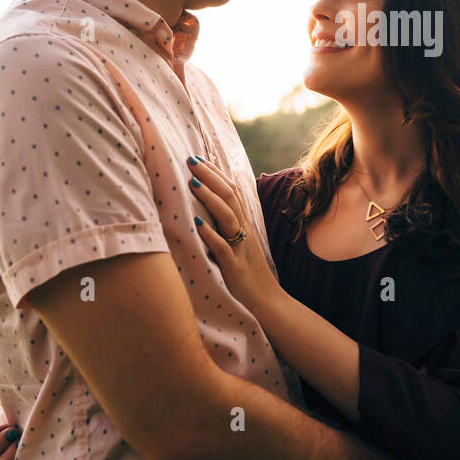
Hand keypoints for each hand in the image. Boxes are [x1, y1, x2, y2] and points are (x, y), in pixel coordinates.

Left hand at [186, 154, 283, 316]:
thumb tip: (208, 211)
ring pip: (227, 216)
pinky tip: (198, 224)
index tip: (199, 159)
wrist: (268, 301)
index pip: (231, 191)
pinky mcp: (235, 266)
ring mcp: (240, 247)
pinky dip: (211, 235)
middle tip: (191, 159)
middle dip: (209, 177)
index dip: (215, 174)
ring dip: (209, 198)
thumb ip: (228, 226)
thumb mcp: (240, 244)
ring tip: (192, 183)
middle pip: (229, 197)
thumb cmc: (249, 273)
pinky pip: (223, 248)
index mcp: (244, 224)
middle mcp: (244, 231)